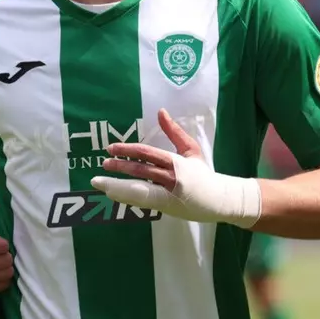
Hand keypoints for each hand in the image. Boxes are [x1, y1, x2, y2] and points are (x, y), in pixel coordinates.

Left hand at [90, 109, 261, 227]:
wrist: (219, 200)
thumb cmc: (203, 173)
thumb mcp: (191, 149)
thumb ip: (174, 132)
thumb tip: (160, 111)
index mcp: (177, 162)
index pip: (148, 154)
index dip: (128, 150)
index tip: (112, 148)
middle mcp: (171, 178)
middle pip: (141, 170)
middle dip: (120, 166)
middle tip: (104, 162)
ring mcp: (168, 195)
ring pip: (139, 189)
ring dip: (118, 186)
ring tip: (100, 182)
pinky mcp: (166, 207)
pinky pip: (143, 202)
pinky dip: (126, 197)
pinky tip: (113, 194)